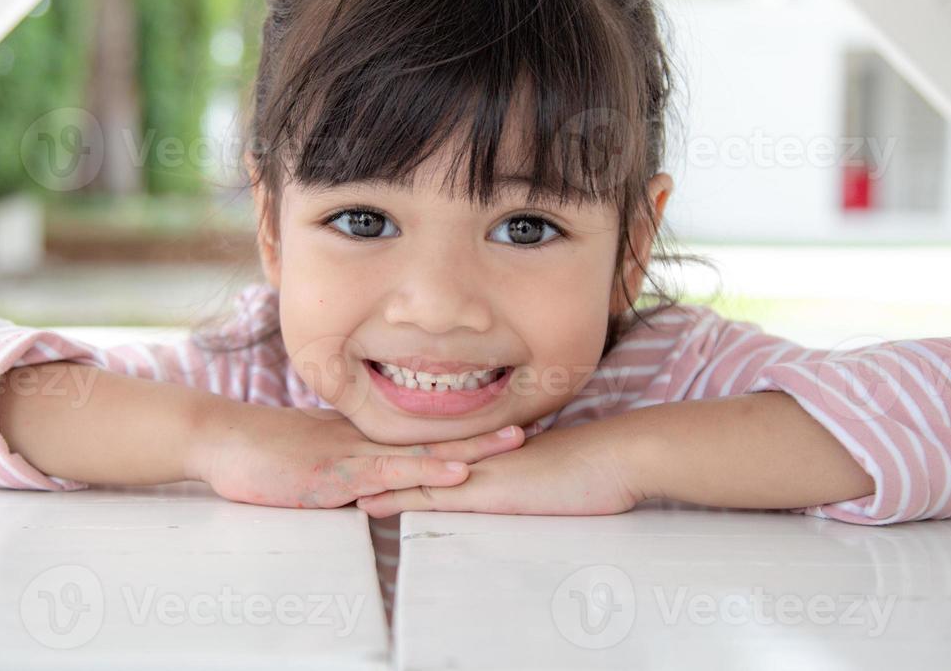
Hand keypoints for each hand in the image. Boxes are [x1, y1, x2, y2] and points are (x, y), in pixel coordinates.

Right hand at [188, 400, 526, 508]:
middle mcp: (364, 438)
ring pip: (421, 449)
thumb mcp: (311, 449)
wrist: (218, 440)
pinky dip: (424, 472)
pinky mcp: (335, 477)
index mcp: (360, 432)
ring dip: (470, 446)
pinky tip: (454, 472)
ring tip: (513, 441)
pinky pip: (388, 474)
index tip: (506, 415)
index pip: (422, 425)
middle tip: (532, 420)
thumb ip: (343, 453)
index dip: (465, 422)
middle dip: (484, 428)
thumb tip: (373, 465)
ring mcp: (351, 455)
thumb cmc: (260, 447)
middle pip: (434, 431)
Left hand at [353, 418, 644, 517]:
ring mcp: (479, 471)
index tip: (366, 448)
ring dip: (375, 478)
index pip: (437, 446)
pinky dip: (400, 497)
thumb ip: (528, 468)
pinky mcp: (487, 492)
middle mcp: (477, 454)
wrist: (618, 458)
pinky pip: (434, 495)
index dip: (402, 447)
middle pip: (415, 453)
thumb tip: (519, 476)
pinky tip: (372, 503)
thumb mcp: (552, 466)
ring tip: (336, 484)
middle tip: (332, 460)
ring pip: (415, 473)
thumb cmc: (597, 465)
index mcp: (490, 447)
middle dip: (375, 457)